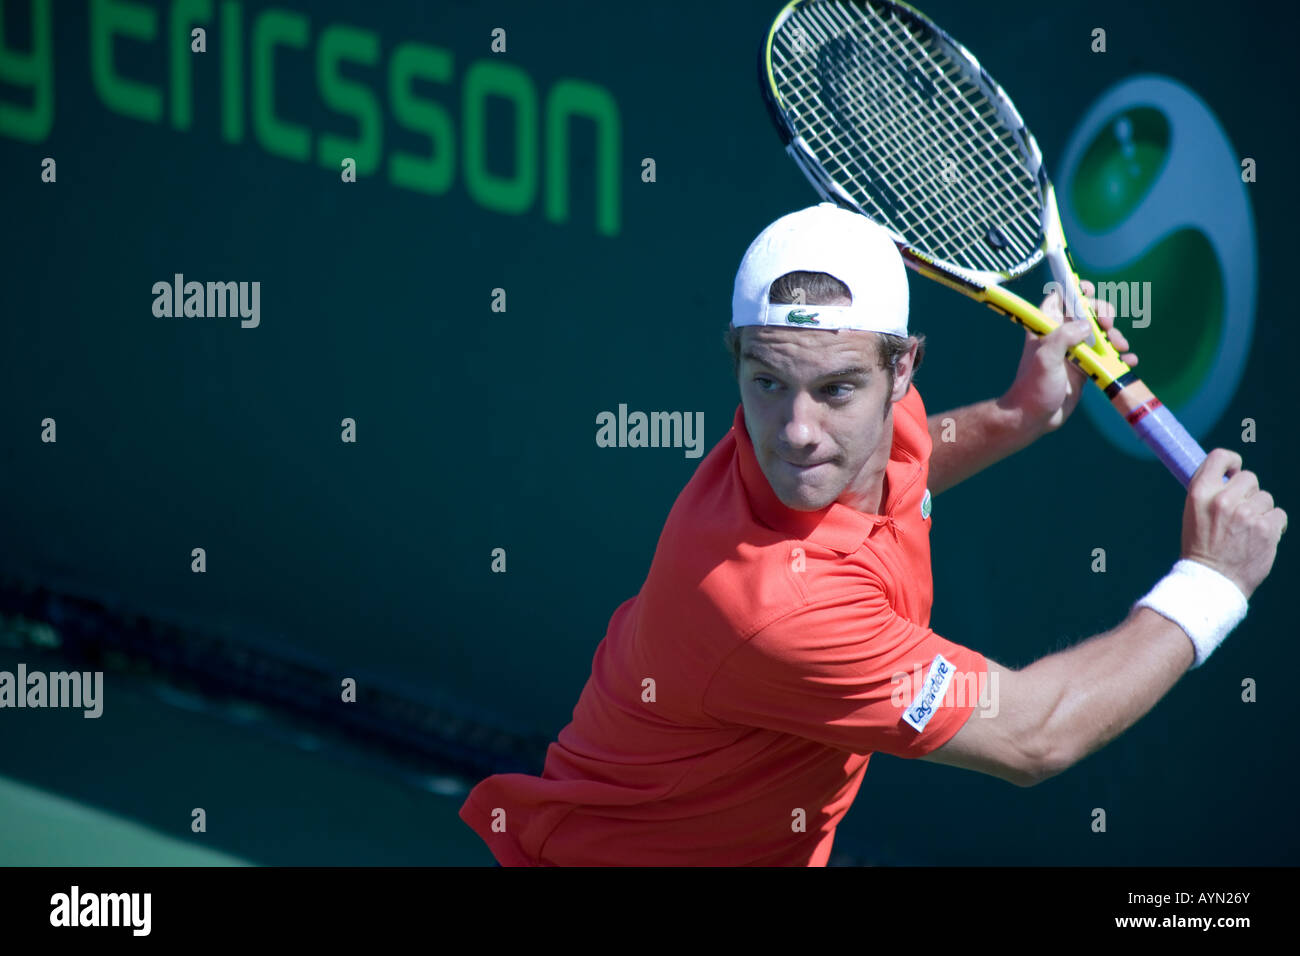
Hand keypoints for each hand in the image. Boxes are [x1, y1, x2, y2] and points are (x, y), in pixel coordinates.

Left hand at [1000, 280, 1138, 432]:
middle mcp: (1060, 336)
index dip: (1073, 291)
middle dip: (1101, 314)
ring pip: (1099, 335)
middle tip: (1108, 325)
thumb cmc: (1034, 387)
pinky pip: (1105, 357)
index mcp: (1046, 328)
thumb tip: (1086, 326)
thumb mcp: (1046, 358)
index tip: (1089, 291)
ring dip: (1114, 337)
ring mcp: (1074, 352)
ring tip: (1120, 347)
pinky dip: (1118, 357)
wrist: (1034, 418)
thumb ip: (1064, 337)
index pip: (1058, 298)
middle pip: (1085, 313)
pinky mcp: (1084, 369)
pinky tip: (1128, 361)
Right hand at [1181, 449, 1286, 600]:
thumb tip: (1229, 476)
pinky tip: (1260, 538)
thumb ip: (1211, 493)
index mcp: (1199, 493)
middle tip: (1239, 513)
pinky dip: (1273, 526)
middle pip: (1249, 478)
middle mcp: (1222, 500)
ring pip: (1266, 498)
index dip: (1232, 462)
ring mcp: (1246, 514)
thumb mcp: (1193, 513)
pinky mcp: (1266, 528)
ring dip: (1261, 511)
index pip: (1220, 457)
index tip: (1234, 473)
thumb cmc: (1201, 547)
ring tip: (1247, 530)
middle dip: (1248, 493)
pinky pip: (1279, 515)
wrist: (1212, 580)